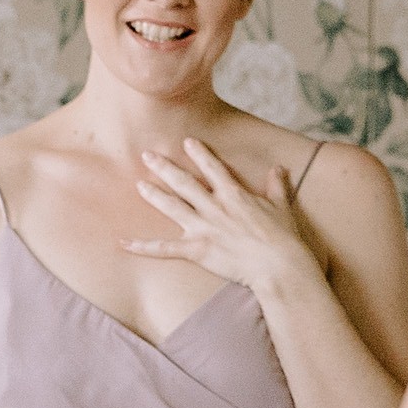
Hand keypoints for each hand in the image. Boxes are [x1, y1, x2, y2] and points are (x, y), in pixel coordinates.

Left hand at [126, 139, 316, 298]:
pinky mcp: (196, 250)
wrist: (279, 265)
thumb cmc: (283, 238)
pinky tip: (123, 243)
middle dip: (164, 167)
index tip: (187, 141)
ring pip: (172, 207)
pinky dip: (142, 247)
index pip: (212, 168)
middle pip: (184, 183)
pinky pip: (163, 248)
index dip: (199, 153)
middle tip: (146, 155)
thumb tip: (278, 168)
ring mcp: (203, 228)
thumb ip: (276, 185)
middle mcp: (214, 207)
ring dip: (153, 195)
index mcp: (234, 195)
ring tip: (138, 185)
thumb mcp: (281, 206)